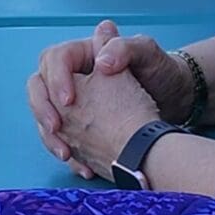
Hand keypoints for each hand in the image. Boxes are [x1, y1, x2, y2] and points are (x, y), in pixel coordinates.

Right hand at [27, 18, 176, 176]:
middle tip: (56, 127)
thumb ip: (123, 48)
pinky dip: (67, 152)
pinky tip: (82, 166)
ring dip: (50, 137)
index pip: (55, 59)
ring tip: (66, 154)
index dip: (56, 79)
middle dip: (43, 109)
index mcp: (84, 53)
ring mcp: (74, 103)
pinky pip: (61, 138)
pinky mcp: (80, 125)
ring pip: (45, 116)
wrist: (175, 98)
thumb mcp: (146, 52)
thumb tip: (101, 62)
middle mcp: (73, 76)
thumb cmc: (161, 70)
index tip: (69, 100)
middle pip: (39, 87)